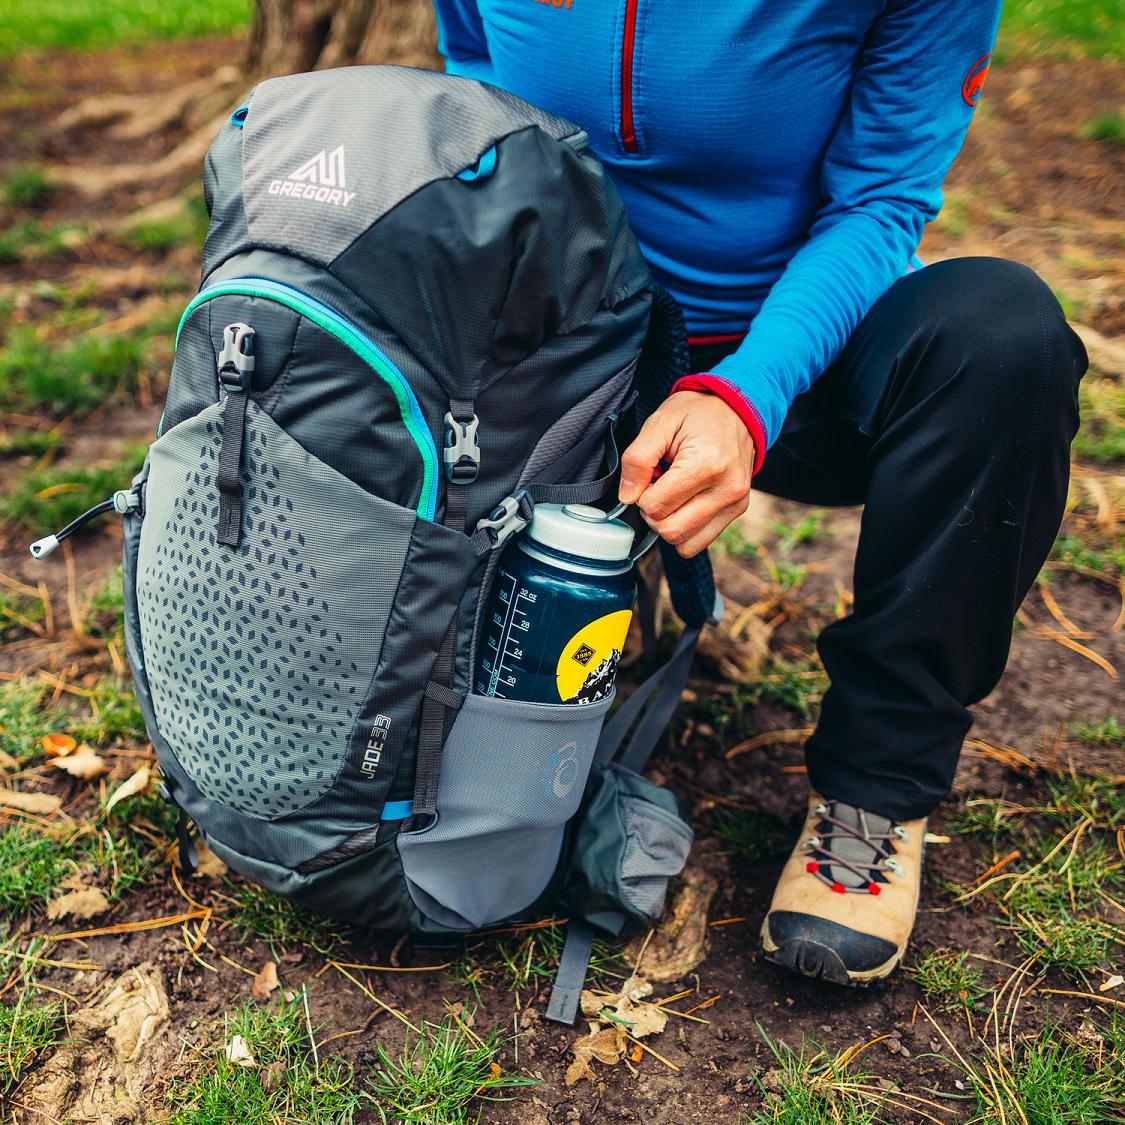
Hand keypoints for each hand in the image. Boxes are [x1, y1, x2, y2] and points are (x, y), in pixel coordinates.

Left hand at [618, 390, 755, 557]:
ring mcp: (735, 503)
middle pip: (671, 531)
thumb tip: (627, 496)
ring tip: (673, 493)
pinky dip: (685, 529)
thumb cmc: (698, 412)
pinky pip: (700, 540)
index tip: (650, 475)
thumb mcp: (660, 422)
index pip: (656, 507)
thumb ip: (637, 459)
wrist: (738, 408)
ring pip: (685, 544)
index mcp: (706, 466)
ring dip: (669, 523)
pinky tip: (686, 502)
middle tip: (658, 486)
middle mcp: (726, 489)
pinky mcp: (737, 510)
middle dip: (654, 513)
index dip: (642, 494)